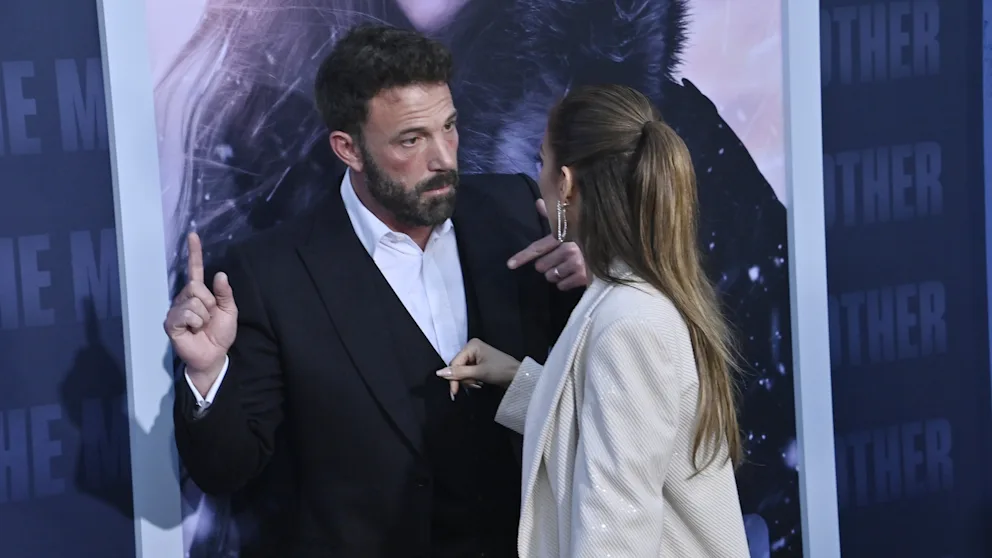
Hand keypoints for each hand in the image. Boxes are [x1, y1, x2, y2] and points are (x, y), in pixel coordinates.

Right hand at [163, 233, 237, 381]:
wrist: (214, 355)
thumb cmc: (220, 333)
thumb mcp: (229, 311)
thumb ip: (225, 293)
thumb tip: (219, 274)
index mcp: (199, 293)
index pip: (195, 269)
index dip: (194, 253)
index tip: (193, 235)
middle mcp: (184, 298)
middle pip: (196, 286)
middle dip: (209, 302)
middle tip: (209, 317)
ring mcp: (176, 310)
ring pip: (193, 301)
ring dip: (204, 315)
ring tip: (201, 326)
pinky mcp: (171, 322)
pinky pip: (186, 314)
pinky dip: (196, 322)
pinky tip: (194, 330)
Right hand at [437, 338, 520, 397]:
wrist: (518, 376)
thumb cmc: (500, 371)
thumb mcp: (479, 373)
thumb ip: (458, 373)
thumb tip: (438, 373)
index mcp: (471, 345)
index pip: (454, 363)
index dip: (453, 378)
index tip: (454, 392)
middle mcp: (472, 348)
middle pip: (457, 367)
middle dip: (464, 379)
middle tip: (475, 384)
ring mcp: (476, 356)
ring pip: (462, 372)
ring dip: (469, 381)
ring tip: (480, 383)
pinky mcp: (479, 363)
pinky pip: (469, 373)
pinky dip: (473, 380)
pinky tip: (481, 382)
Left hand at [507, 199, 588, 290]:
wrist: (611, 254)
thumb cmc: (588, 239)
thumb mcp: (572, 226)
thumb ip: (553, 217)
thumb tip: (538, 201)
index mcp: (564, 237)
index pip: (538, 247)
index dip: (522, 256)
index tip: (510, 264)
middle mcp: (569, 250)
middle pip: (541, 266)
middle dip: (547, 265)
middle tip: (559, 260)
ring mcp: (576, 265)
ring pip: (550, 277)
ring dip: (556, 274)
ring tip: (568, 267)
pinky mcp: (582, 278)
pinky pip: (561, 286)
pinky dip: (565, 283)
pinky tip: (573, 275)